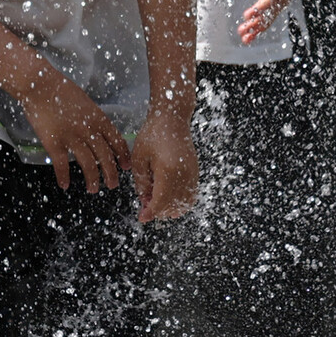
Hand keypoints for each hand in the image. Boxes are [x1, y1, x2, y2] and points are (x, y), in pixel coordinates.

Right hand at [21, 68, 130, 192]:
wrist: (40, 84)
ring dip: (92, 179)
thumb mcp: (85, 102)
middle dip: (111, 173)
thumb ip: (92, 119)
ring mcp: (72, 137)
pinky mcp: (54, 143)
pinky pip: (62, 165)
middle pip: (105, 156)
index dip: (122, 156)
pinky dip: (64, 177)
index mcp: (98, 118)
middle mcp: (88, 130)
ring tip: (93, 189)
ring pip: (88, 164)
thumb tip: (98, 132)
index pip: (116, 141)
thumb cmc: (60, 90)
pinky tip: (64, 185)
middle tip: (113, 184)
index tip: (125, 167)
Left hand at [131, 108, 197, 223]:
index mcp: (168, 172)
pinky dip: (181, 202)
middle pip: (172, 206)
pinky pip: (191, 196)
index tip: (142, 217)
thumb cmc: (153, 134)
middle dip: (158, 210)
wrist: (172, 119)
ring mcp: (192, 175)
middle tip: (145, 203)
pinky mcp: (195, 172)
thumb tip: (144, 201)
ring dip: (170, 208)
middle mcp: (183, 176)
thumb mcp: (140, 158)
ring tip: (156, 199)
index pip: (161, 202)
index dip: (150, 213)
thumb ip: (141, 182)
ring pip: (184, 204)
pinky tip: (169, 198)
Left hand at [237, 0, 314, 44]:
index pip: (268, 1)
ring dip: (255, 29)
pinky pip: (267, 19)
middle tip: (242, 32)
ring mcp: (278, 3)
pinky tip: (248, 36)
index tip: (247, 15)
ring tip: (244, 39)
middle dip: (254, 24)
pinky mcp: (275, 5)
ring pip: (267, 20)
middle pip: (267, 14)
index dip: (258, 8)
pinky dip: (258, 28)